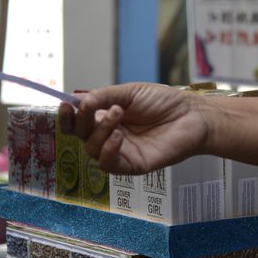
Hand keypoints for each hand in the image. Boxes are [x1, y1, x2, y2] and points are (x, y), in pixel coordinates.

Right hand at [58, 83, 208, 174]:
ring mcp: (122, 152)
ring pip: (92, 150)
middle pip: (81, 136)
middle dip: (81, 121)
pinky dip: (109, 150)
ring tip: (118, 114)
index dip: (68, 116)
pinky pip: (110, 164)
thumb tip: (79, 101)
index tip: (65, 105)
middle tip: (91, 108)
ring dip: (100, 131)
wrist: (192, 114)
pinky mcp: (133, 165)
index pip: (78, 122)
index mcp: (107, 118)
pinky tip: (119, 136)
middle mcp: (111, 136)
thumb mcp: (131, 92)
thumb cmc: (165, 102)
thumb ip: (104, 96)